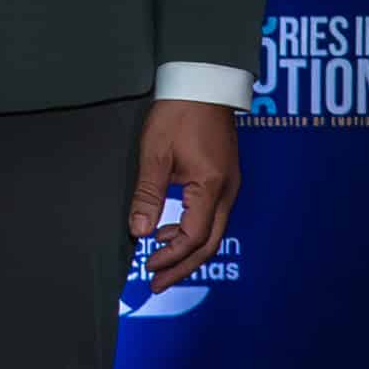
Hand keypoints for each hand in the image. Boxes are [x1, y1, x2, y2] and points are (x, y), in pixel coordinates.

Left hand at [131, 98, 243, 288]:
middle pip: (209, 243)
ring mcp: (230, 186)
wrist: (203, 84)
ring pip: (213, 232)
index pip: (194, 237)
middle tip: (157, 284)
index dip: (170, 256)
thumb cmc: (178, 113)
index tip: (147, 265)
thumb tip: (138, 231)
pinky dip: (193, 231)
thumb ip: (148, 195)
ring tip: (159, 260)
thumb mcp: (155, 154)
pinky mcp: (224, 179)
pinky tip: (171, 231)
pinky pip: (213, 216)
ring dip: (187, 250)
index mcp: (212, 187)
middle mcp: (227, 191)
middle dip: (182, 266)